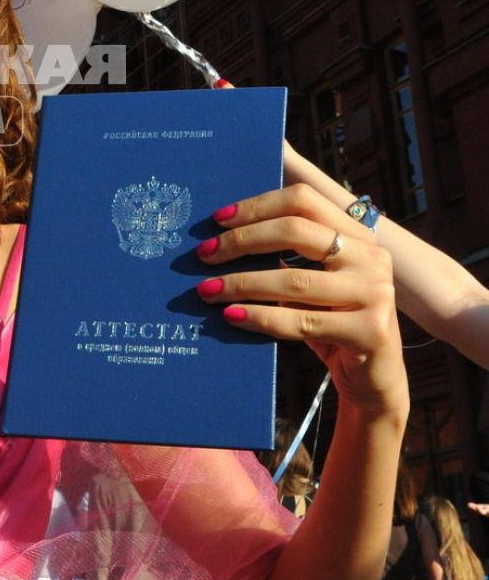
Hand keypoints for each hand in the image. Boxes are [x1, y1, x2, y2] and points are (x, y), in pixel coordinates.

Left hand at [198, 183, 406, 421]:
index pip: (303, 201)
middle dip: (241, 241)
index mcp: (358, 235)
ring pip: (292, 279)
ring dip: (241, 283)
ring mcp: (376, 293)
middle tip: (203, 254)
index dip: (257, 206)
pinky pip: (300, 320)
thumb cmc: (331, 322)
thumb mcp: (314, 281)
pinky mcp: (370, 331)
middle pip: (294, 231)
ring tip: (206, 289)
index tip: (219, 219)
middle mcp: (372, 257)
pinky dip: (259, 317)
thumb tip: (222, 239)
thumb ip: (287, 256)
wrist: (373, 379)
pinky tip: (231, 315)